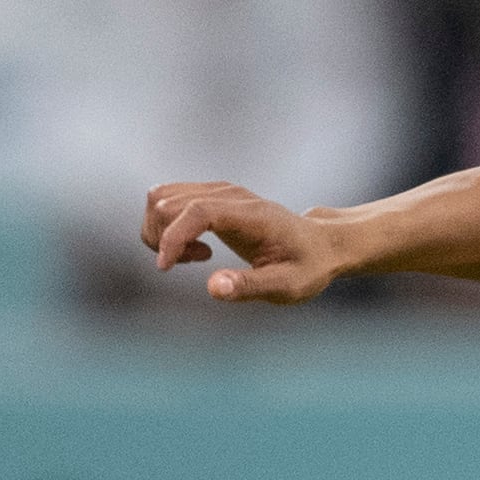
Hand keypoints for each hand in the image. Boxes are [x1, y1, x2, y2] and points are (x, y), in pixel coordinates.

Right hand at [140, 182, 343, 303]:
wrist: (320, 245)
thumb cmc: (306, 267)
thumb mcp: (286, 286)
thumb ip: (250, 286)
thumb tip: (213, 289)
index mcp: (250, 214)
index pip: (197, 210)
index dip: (173, 237)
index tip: (166, 268)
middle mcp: (230, 194)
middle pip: (167, 201)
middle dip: (164, 239)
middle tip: (195, 263)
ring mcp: (218, 191)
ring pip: (160, 197)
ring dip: (162, 232)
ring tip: (194, 257)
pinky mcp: (211, 197)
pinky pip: (168, 201)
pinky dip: (167, 228)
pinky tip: (196, 249)